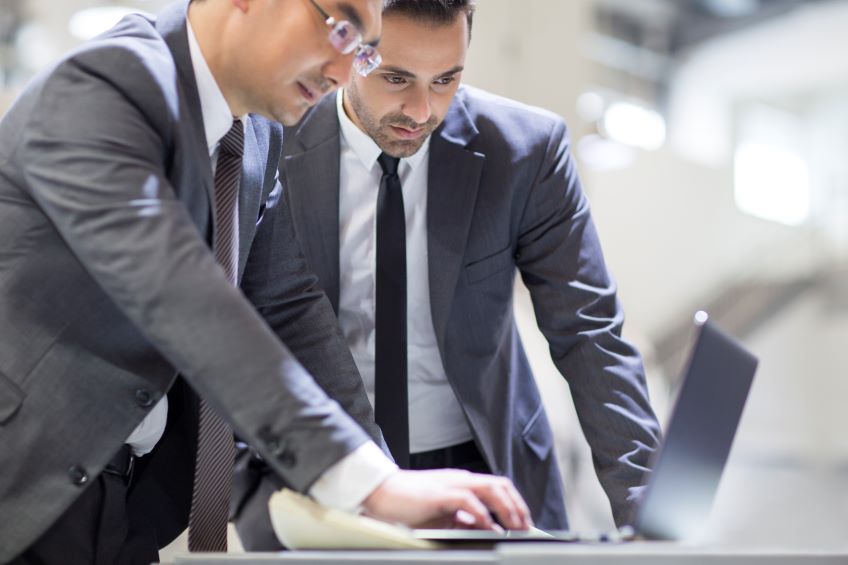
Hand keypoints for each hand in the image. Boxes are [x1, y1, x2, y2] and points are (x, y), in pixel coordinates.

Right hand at [361, 469, 532, 530]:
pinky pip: (468, 500)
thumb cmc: (407, 504)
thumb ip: (462, 520)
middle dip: (517, 505)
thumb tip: (485, 530)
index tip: (523, 522)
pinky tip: (489, 527)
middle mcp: (461, 480)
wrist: (381, 493)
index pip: (497, 487)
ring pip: (490, 488)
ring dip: (507, 507)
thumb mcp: (442, 515)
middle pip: (500, 485)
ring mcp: (451, 484)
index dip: (514, 503)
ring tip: (515, 526)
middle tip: (525, 527)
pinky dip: (483, 514)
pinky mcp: (441, 493)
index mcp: (462, 483)